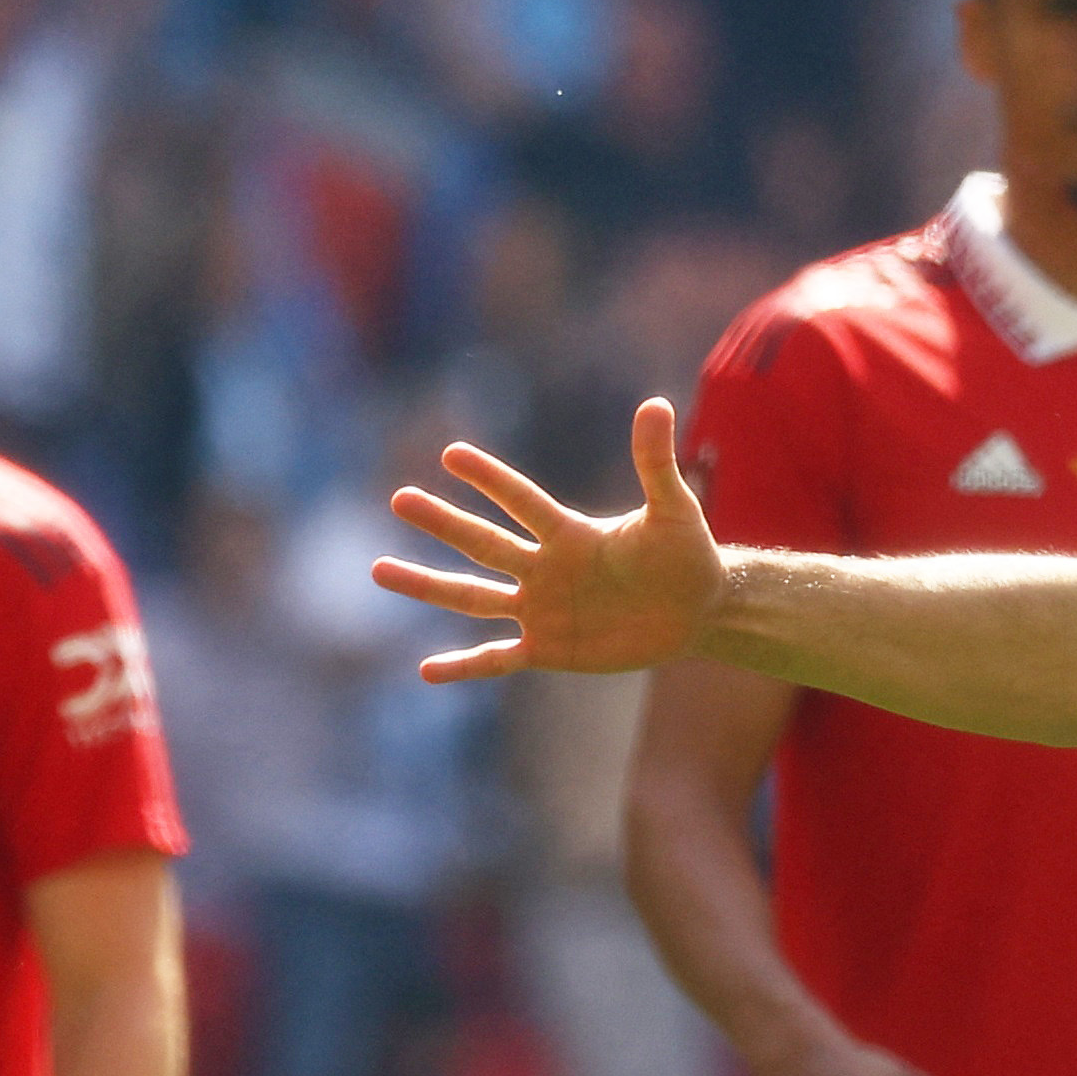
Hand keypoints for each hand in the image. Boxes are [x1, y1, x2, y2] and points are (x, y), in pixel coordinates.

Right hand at [377, 400, 722, 684]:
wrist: (697, 610)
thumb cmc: (686, 554)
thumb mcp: (674, 510)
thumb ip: (657, 463)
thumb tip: (657, 405)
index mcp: (569, 533)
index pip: (523, 502)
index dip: (492, 480)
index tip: (452, 454)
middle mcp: (544, 567)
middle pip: (484, 543)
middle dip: (443, 522)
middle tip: (400, 498)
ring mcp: (541, 609)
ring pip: (473, 597)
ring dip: (427, 585)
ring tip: (379, 569)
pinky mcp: (549, 649)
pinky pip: (498, 658)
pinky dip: (465, 666)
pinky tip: (426, 670)